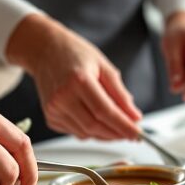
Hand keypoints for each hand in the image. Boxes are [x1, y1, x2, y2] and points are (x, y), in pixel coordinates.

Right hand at [6, 13, 141, 139]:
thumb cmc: (75, 55)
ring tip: (117, 125)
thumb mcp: (104, 67)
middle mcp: (62, 96)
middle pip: (95, 126)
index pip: (105, 112)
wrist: (45, 50)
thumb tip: (134, 117)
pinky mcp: (50, 117)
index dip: (124, 126)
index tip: (138, 134)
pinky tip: (97, 120)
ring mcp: (54, 108)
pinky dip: (91, 131)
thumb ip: (120, 94)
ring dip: (106, 134)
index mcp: (78, 81)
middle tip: (132, 132)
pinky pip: (76, 132)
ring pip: (86, 133)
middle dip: (117, 133)